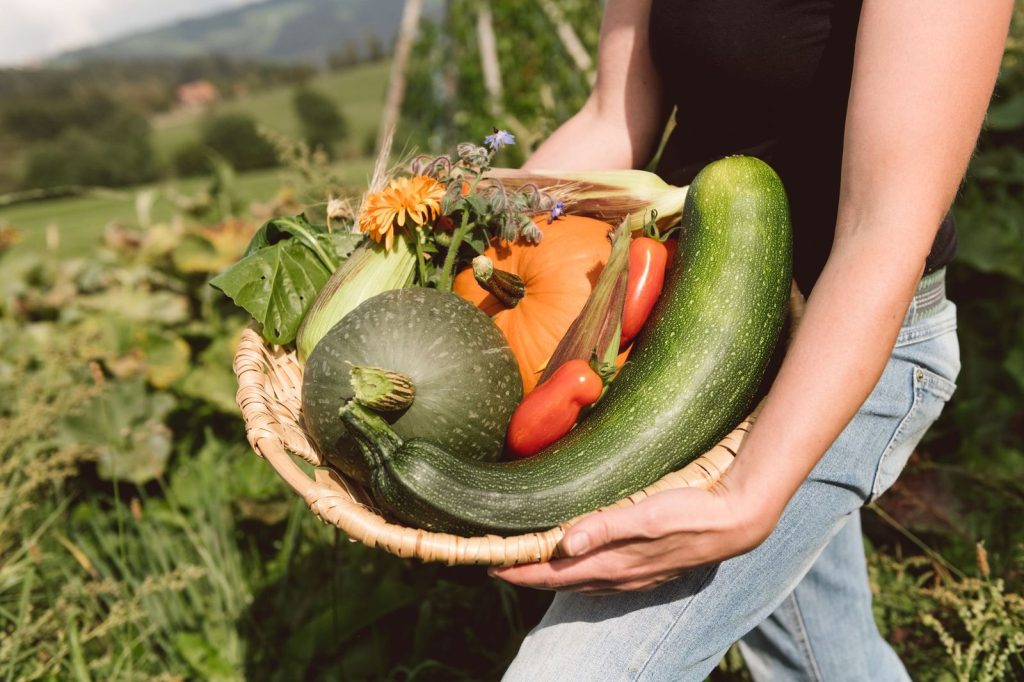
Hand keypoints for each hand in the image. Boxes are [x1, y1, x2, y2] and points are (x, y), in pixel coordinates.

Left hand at [488, 484, 778, 593]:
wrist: (735, 524)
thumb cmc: (690, 514)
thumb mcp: (646, 515)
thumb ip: (605, 527)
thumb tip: (563, 543)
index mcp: (614, 564)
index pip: (555, 573)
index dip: (522, 572)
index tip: (493, 566)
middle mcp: (620, 576)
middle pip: (563, 580)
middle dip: (531, 574)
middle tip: (503, 564)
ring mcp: (635, 576)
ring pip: (582, 580)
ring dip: (554, 574)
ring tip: (533, 563)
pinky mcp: (647, 569)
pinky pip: (602, 576)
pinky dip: (580, 571)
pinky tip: (582, 561)